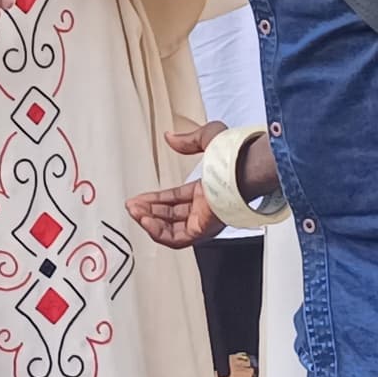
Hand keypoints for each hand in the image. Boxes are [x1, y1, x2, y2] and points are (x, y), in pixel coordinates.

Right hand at [126, 123, 227, 248]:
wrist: (245, 168)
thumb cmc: (235, 154)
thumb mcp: (208, 138)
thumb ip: (188, 140)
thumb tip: (171, 137)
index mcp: (206, 190)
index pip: (175, 200)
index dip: (155, 199)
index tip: (139, 198)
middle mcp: (204, 208)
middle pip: (169, 216)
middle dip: (148, 211)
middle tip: (132, 207)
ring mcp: (204, 220)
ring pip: (170, 229)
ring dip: (150, 222)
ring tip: (135, 213)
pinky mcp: (203, 229)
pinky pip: (176, 238)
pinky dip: (159, 232)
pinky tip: (146, 221)